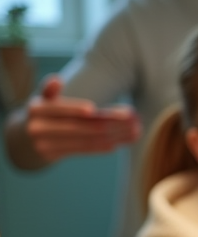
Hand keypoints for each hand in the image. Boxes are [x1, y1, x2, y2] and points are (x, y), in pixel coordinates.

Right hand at [5, 76, 139, 168]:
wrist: (23, 138)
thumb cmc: (42, 113)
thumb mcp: (42, 100)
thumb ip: (50, 90)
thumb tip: (56, 79)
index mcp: (37, 108)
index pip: (60, 109)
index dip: (74, 109)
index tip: (93, 108)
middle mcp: (39, 127)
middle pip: (78, 125)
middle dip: (108, 122)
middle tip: (132, 117)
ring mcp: (45, 144)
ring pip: (84, 139)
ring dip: (113, 136)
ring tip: (135, 131)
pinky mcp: (54, 156)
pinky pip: (83, 150)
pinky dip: (102, 146)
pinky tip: (119, 142)